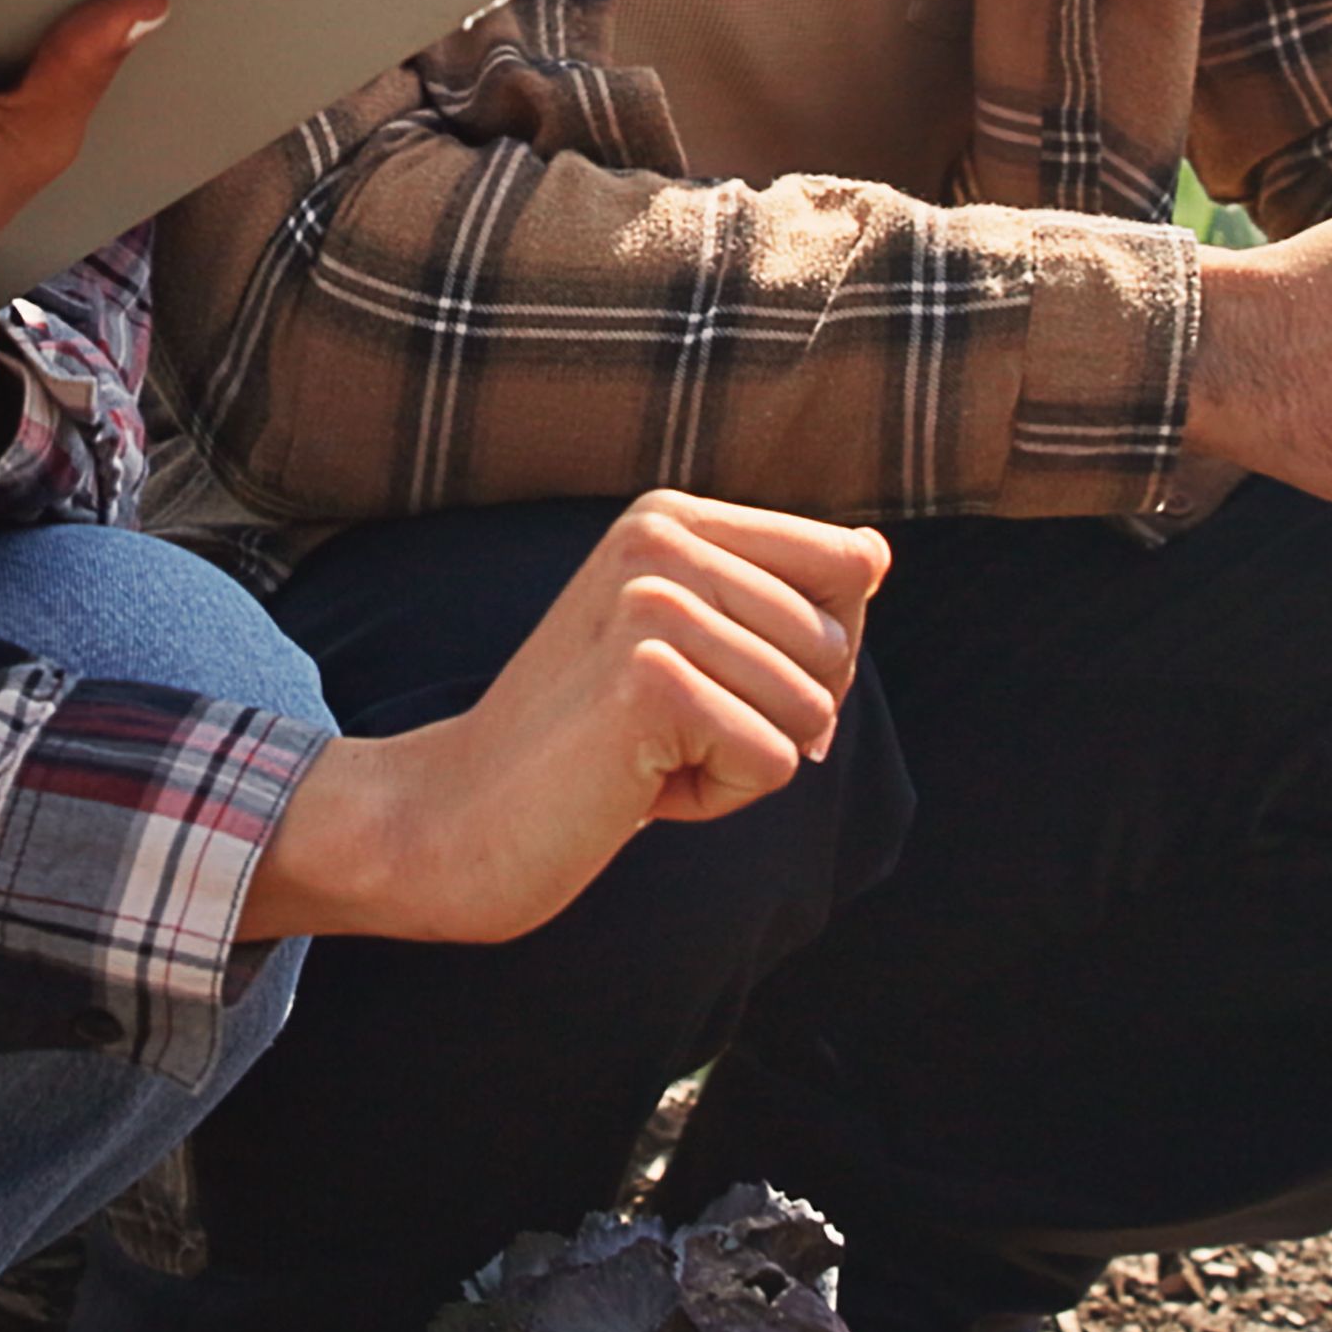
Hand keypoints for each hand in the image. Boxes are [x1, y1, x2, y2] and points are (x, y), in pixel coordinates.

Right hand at [238, 495, 882, 943]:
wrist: (453, 816)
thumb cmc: (584, 744)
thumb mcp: (685, 644)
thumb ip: (777, 596)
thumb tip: (877, 554)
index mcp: (669, 516)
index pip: (849, 563)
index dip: (816, 650)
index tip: (712, 679)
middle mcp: (659, 540)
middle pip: (841, 644)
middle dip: (778, 716)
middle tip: (667, 731)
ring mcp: (651, 607)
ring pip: (814, 710)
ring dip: (742, 760)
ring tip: (647, 753)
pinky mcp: (650, 684)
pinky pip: (775, 762)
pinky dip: (717, 797)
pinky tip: (635, 784)